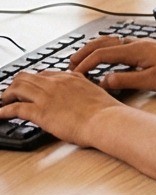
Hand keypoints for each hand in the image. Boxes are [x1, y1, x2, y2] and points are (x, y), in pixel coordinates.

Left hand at [0, 64, 124, 144]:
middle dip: (15, 84)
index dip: (33, 80)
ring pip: (17, 88)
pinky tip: (0, 114)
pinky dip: (4, 111)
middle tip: (10, 93)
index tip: (30, 86)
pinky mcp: (40, 111)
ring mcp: (47, 96)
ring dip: (6, 95)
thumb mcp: (95, 93)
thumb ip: (83, 90)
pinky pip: (15, 108)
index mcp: (71, 77)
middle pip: (26, 77)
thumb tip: (80, 97)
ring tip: (2, 101)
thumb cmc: (105, 111)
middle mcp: (56, 83)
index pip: (45, 74)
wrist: (106, 120)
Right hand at [69, 35, 155, 93]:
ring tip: (82, 61)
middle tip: (70, 65)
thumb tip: (103, 80)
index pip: (102, 54)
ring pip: (112, 42)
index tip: (74, 76)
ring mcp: (143, 44)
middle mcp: (137, 43)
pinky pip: (121, 45)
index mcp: (136, 50)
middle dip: (84, 52)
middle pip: (103, 43)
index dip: (85, 64)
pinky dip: (107, 49)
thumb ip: (126, 80)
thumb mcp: (151, 81)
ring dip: (95, 49)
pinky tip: (106, 58)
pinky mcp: (147, 47)